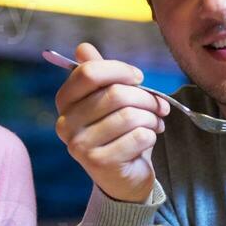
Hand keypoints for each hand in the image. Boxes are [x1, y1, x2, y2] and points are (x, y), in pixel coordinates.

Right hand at [54, 42, 169, 203]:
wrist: (122, 177)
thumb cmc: (117, 132)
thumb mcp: (107, 99)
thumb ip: (97, 73)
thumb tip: (83, 48)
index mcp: (65, 102)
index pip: (89, 72)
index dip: (120, 70)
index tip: (138, 78)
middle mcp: (65, 123)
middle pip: (115, 94)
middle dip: (146, 97)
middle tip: (159, 105)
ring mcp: (79, 146)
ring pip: (129, 116)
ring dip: (152, 117)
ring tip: (156, 122)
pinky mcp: (98, 164)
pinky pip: (138, 137)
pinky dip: (151, 134)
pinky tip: (150, 138)